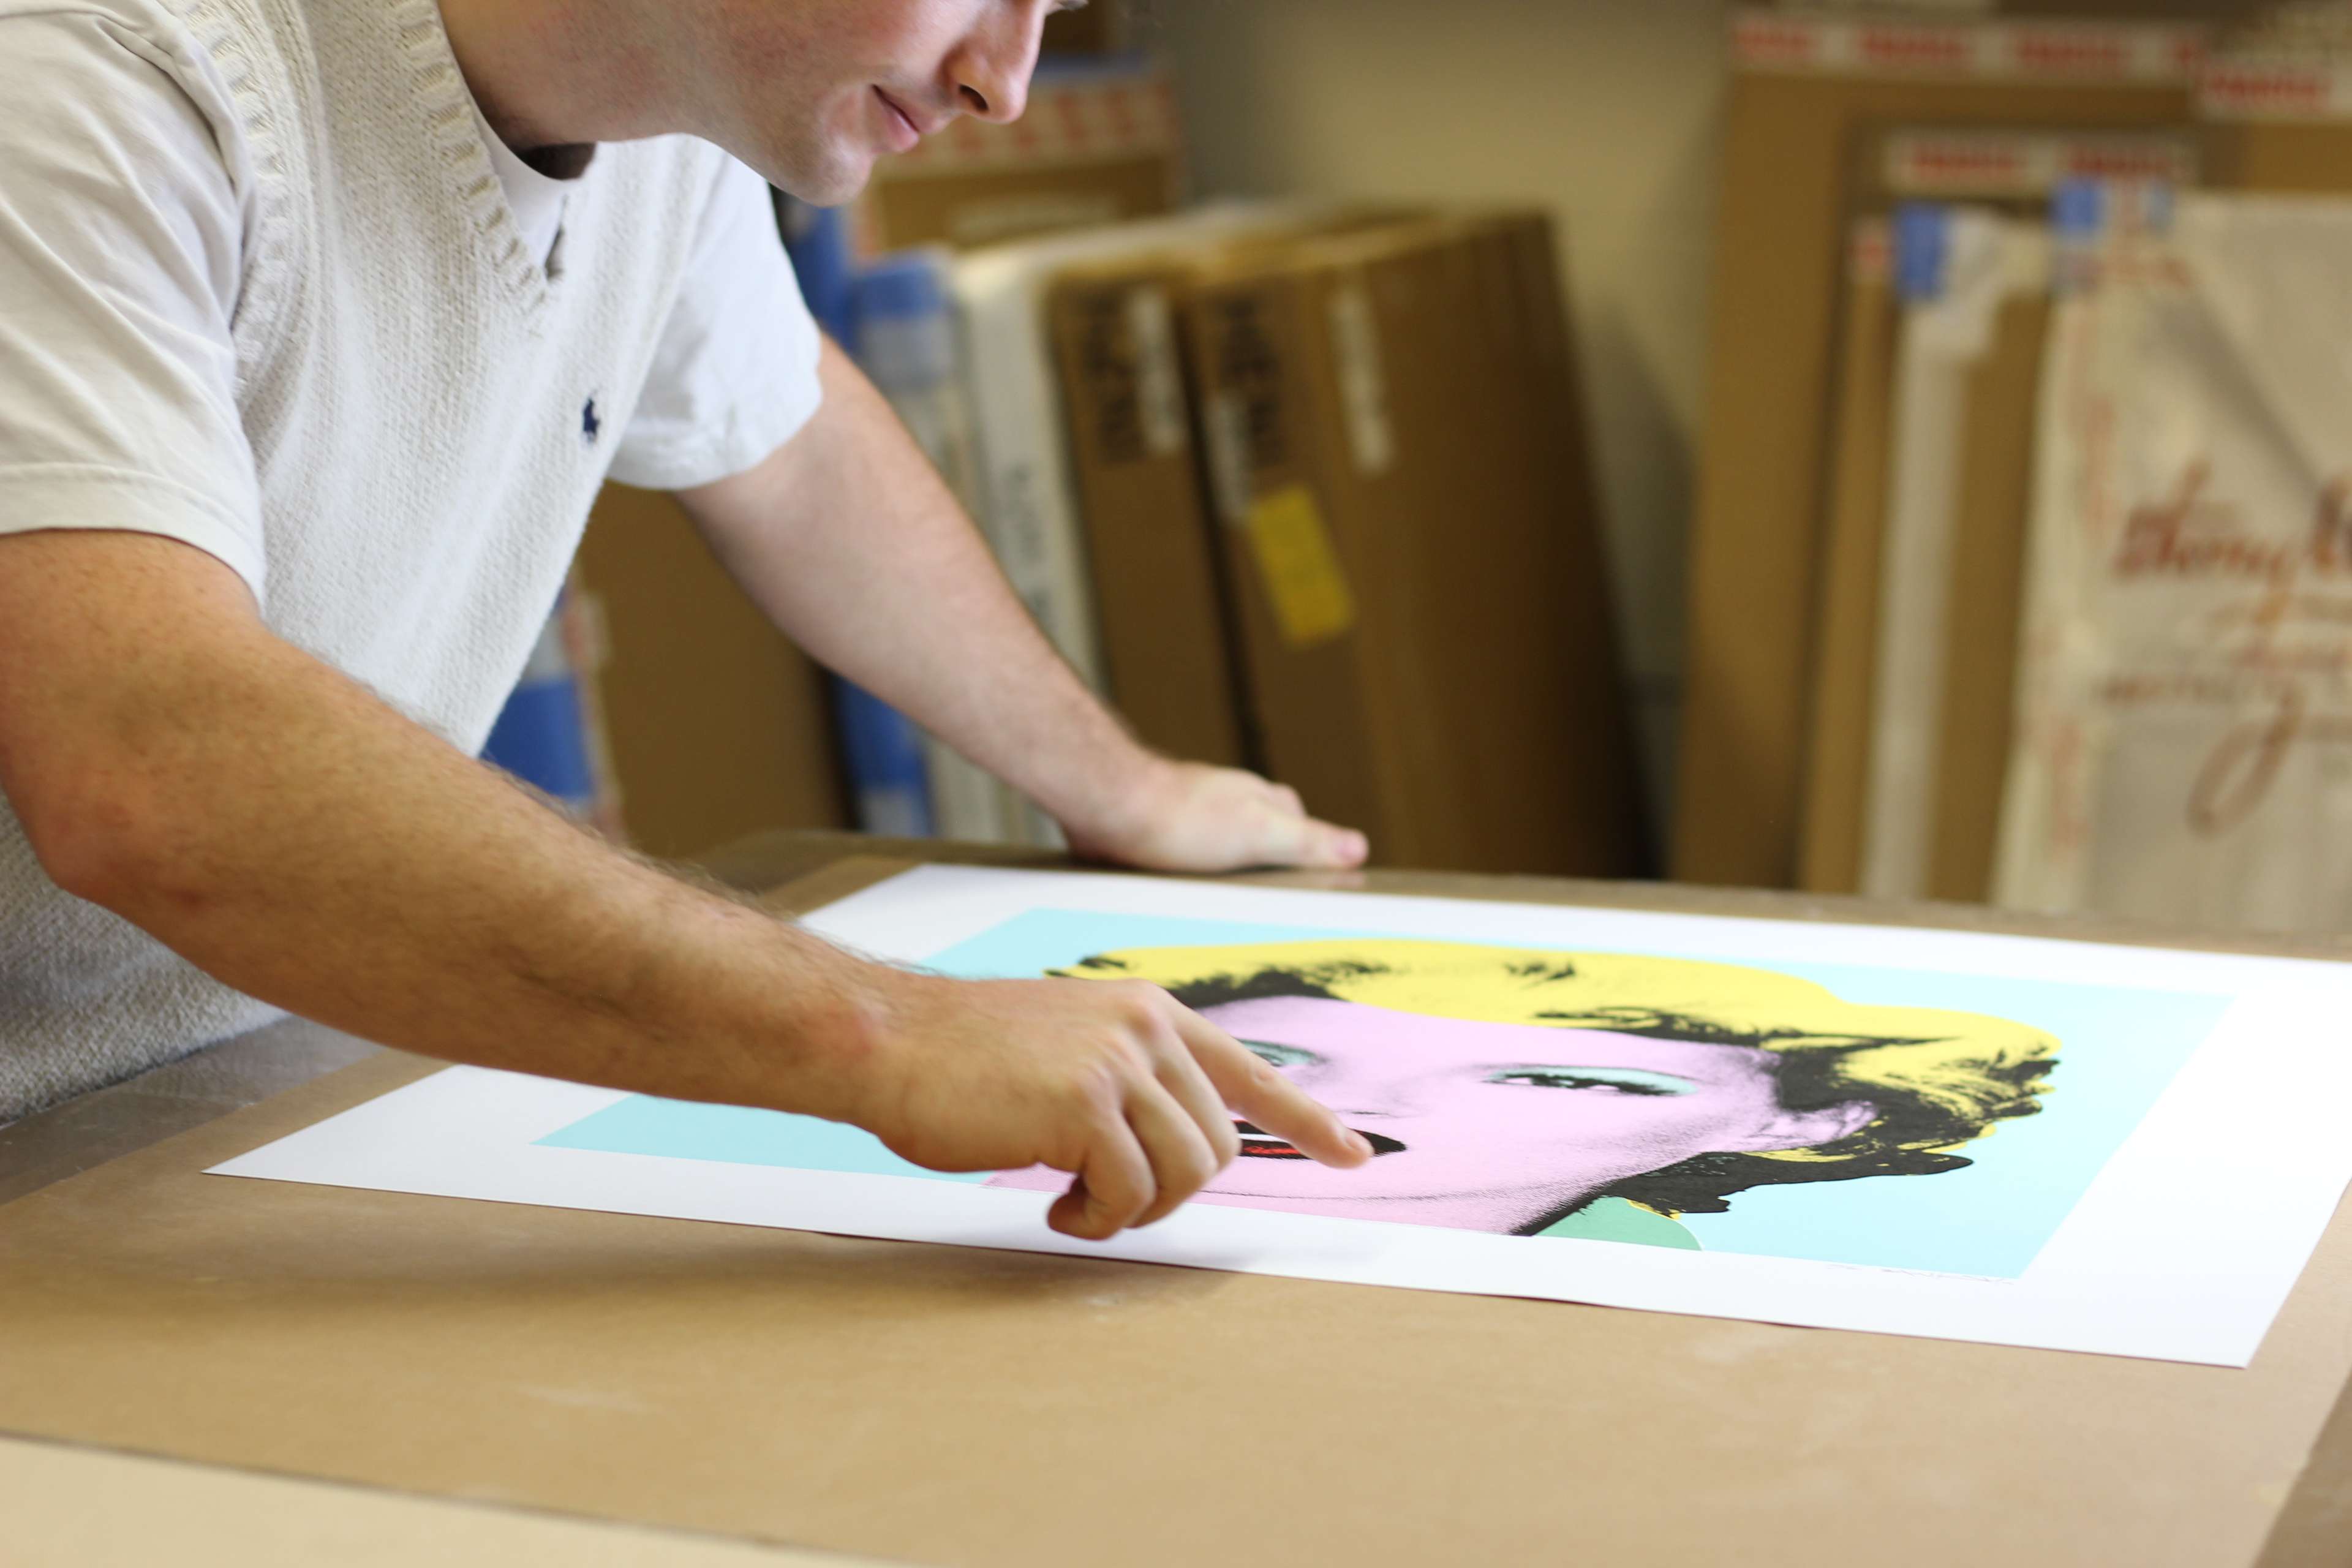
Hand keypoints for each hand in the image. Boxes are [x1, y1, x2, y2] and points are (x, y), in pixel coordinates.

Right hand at [836, 966, 1372, 1239]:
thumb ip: (1127, 1078)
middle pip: (1216, 1146)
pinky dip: (1095, 1219)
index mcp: (1147, 1012)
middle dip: (1170, 1190)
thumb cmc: (961, 1057)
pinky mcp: (1086, 1105)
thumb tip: (1172, 1144)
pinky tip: (1052, 1204)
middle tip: (1103, 1197)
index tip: (1351, 1154)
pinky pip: (1128, 1194)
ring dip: (1131, 1209)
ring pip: (1183, 1174)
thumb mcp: (1066, 1045)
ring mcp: (1119, 1063)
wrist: (890, 1040)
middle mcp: (1146, 1028)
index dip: (1307, 1120)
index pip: (1251, 1071)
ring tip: (1074, 1199)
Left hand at [1061, 757, 1368, 873]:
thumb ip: (1307, 842)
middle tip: (1268, 897)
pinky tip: (1176, 891)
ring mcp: (1186, 810)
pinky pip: (1178, 853)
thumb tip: (1359, 848)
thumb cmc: (1183, 820)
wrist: (1107, 806)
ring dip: (1220, 866)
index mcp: (1257, 797)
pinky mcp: (1151, 827)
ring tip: (1222, 904)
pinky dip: (1184, 871)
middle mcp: (1224, 798)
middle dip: (1263, 859)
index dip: (1307, 849)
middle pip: (1257, 829)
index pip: (1296, 821)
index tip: (1314, 880)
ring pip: (1216, 842)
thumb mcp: (1260, 834)